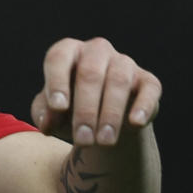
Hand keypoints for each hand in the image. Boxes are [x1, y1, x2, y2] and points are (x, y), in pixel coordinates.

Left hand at [31, 37, 161, 146]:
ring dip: (110, 114)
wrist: (101, 123)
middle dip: (85, 110)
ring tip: (104, 141)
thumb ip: (43, 113)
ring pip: (117, 82)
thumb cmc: (68, 110)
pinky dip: (143, 106)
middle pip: (89, 74)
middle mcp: (96, 51)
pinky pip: (149, 89)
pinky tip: (135, 123)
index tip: (58, 107)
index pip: (58, 58)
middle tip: (83, 140)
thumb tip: (46, 122)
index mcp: (67, 51)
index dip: (57, 81)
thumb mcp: (50, 112)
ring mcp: (124, 63)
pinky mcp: (148, 80)